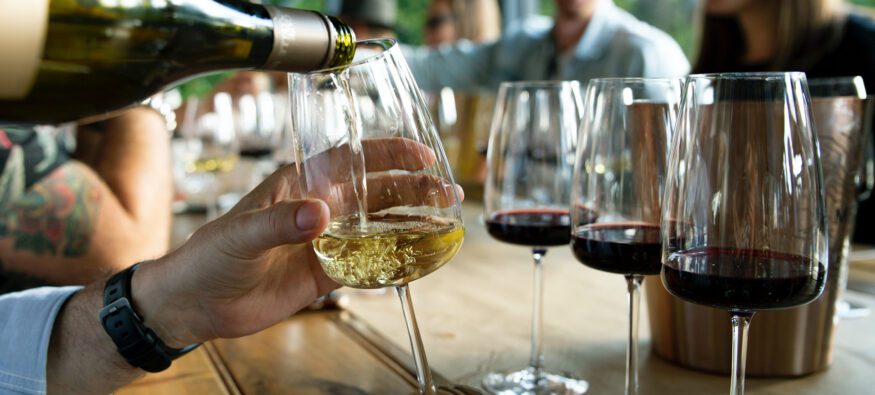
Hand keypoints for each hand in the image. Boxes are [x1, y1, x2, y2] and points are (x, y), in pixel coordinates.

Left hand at [132, 137, 455, 346]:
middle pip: (376, 191)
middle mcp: (320, 206)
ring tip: (445, 220)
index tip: (421, 155)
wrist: (198, 302)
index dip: (388, 154)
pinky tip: (420, 258)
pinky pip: (369, 262)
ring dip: (411, 221)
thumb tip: (320, 214)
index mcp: (301, 183)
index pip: (352, 158)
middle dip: (413, 188)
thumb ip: (280, 222)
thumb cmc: (211, 255)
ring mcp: (326, 240)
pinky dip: (395, 259)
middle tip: (447, 192)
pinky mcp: (327, 271)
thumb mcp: (241, 234)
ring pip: (379, 224)